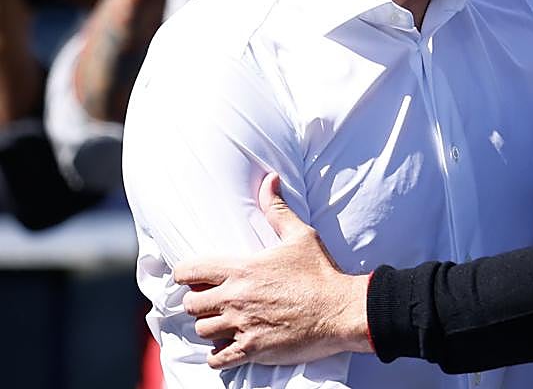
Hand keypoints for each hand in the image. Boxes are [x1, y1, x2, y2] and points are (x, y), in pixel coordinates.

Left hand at [174, 173, 371, 368]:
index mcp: (242, 269)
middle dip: (199, 302)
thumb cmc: (321, 271)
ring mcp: (242, 325)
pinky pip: (216, 359)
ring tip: (224, 324)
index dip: (185, 274)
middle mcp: (235, 298)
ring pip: (202, 331)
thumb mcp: (300, 235)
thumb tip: (270, 179)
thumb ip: (277, 209)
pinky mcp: (251, 349)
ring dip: (210, 328)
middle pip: (191, 304)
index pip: (190, 271)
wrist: (341, 309)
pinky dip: (218, 355)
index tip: (191, 277)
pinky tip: (229, 347)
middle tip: (214, 302)